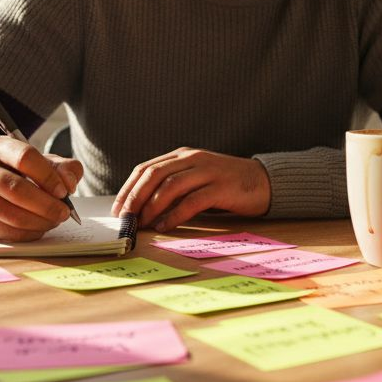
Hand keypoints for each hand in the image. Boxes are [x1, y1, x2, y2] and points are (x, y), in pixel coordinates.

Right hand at [0, 136, 82, 241]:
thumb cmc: (17, 173)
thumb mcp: (40, 162)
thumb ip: (62, 167)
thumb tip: (69, 183)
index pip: (25, 158)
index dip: (48, 176)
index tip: (64, 191)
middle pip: (18, 190)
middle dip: (47, 205)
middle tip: (64, 212)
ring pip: (14, 215)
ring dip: (41, 222)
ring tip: (55, 220)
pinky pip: (9, 232)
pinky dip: (31, 233)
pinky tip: (40, 227)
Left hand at [112, 148, 270, 230]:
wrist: (264, 182)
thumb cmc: (225, 185)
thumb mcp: (196, 178)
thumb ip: (173, 186)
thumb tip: (142, 209)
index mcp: (183, 155)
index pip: (146, 168)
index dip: (128, 188)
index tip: (117, 208)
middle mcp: (193, 159)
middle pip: (154, 175)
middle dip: (135, 198)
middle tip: (125, 218)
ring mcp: (208, 171)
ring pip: (170, 186)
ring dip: (152, 207)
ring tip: (142, 224)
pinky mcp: (221, 187)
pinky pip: (192, 201)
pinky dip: (175, 215)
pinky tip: (165, 226)